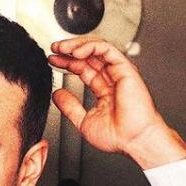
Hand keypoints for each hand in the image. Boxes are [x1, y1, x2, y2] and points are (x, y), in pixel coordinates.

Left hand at [48, 37, 185, 168]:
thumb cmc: (118, 136)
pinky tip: (75, 52)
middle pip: (89, 56)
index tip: (52, 60)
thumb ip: (69, 106)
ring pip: (97, 48)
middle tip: (53, 48)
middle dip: (69, 50)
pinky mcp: (125, 69)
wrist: (134, 141)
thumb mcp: (83, 120)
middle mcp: (112, 79)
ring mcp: (119, 73)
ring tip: (60, 47)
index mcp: (103, 89)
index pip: (83, 69)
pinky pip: (107, 50)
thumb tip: (56, 94)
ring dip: (77, 45)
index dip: (67, 62)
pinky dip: (90, 47)